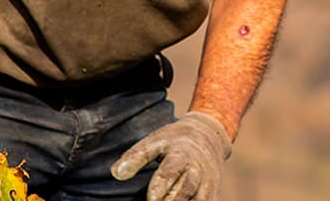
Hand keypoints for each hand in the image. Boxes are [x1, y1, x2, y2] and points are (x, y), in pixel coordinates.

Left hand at [111, 111, 231, 200]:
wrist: (209, 136)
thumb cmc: (174, 141)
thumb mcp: (155, 141)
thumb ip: (136, 157)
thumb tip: (116, 173)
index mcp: (181, 153)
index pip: (171, 170)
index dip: (161, 185)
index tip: (152, 199)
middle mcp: (198, 168)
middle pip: (188, 187)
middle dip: (174, 200)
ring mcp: (208, 181)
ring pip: (201, 199)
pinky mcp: (213, 193)